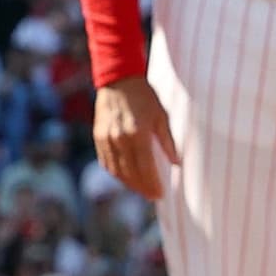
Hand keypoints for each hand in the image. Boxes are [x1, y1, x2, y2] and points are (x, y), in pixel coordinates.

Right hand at [93, 77, 179, 200]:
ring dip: (128, 183)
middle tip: (152, 196)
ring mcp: (106, 138)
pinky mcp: (98, 136)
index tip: (160, 195)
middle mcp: (119, 139)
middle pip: (130, 172)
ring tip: (140, 189)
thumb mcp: (161, 116)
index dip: (152, 184)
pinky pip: (106, 161)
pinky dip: (116, 172)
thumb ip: (168, 141)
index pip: (145, 168)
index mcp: (137, 134)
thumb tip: (177, 163)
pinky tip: (125, 177)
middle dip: (142, 187)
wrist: (118, 79)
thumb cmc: (144, 96)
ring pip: (116, 170)